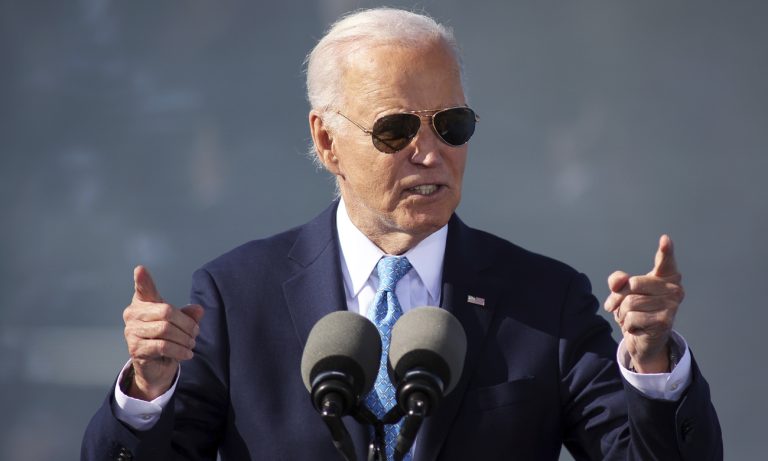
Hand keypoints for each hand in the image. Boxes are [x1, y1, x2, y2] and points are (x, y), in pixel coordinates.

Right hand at [122, 265, 203, 399]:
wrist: (156, 365)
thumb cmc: (167, 337)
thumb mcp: (180, 323)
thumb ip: (188, 315)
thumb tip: (199, 309)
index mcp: (143, 302)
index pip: (143, 289)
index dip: (142, 280)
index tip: (140, 269)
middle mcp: (133, 314)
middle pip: (166, 312)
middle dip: (186, 324)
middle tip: (195, 333)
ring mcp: (131, 332)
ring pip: (165, 330)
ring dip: (184, 338)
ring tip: (192, 344)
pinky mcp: (135, 349)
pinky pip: (162, 346)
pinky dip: (179, 350)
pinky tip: (187, 353)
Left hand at [603, 235, 684, 372]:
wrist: (643, 339)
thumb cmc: (635, 310)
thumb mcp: (623, 292)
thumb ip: (618, 281)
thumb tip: (619, 282)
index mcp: (666, 277)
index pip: (665, 262)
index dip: (665, 251)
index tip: (665, 239)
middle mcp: (673, 289)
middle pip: (632, 284)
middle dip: (617, 297)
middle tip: (616, 306)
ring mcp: (671, 306)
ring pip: (630, 303)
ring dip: (622, 314)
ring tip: (630, 318)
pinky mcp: (664, 322)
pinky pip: (631, 318)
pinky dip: (627, 325)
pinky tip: (637, 328)